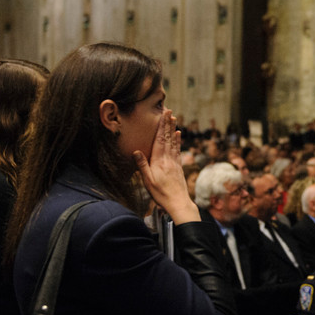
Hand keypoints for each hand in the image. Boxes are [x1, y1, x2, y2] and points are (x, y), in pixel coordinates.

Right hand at [134, 108, 199, 223]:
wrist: (178, 202)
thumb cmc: (161, 193)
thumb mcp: (147, 181)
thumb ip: (142, 165)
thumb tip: (136, 151)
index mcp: (159, 160)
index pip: (160, 140)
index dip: (161, 127)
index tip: (164, 115)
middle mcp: (168, 158)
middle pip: (168, 138)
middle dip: (168, 124)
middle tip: (169, 111)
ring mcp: (175, 162)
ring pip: (173, 142)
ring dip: (173, 129)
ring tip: (173, 118)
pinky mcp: (178, 166)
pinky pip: (178, 150)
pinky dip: (178, 140)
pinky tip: (178, 135)